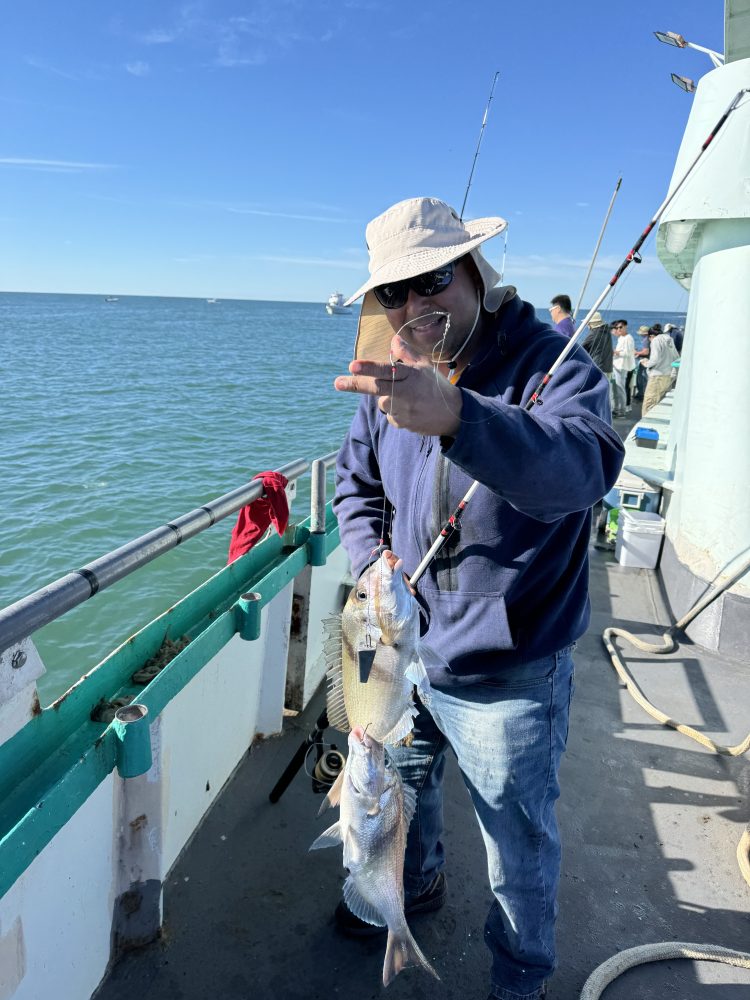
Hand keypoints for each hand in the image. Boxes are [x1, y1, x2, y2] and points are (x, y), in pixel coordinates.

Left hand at [334, 355, 461, 437]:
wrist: (454, 415)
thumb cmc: (437, 387)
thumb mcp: (425, 366)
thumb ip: (407, 354)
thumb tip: (393, 340)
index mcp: (412, 375)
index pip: (387, 370)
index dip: (369, 368)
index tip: (352, 366)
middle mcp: (406, 393)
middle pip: (376, 388)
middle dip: (355, 385)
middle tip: (337, 383)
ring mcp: (403, 410)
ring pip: (382, 402)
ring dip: (387, 397)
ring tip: (408, 397)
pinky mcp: (402, 423)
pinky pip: (389, 414)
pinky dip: (394, 410)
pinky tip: (410, 409)